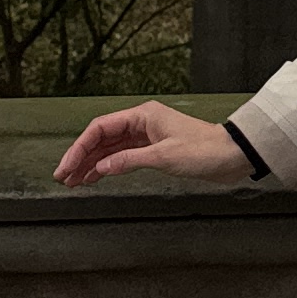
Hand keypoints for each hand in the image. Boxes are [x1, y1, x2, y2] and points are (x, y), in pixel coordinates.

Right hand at [53, 102, 252, 189]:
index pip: (100, 128)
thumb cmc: (204, 150)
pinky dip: (108, 167)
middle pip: (102, 138)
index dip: (79, 148)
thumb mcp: (164, 156)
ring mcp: (147, 136)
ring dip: (92, 164)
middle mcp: (142, 122)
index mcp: (142, 116)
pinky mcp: (154, 150)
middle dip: (81, 157)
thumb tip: (101, 167)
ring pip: (110, 148)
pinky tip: (96, 178)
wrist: (232, 156)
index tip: (66, 166)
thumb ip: (129, 160)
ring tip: (74, 181)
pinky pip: (123, 156)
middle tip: (64, 177)